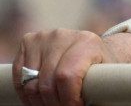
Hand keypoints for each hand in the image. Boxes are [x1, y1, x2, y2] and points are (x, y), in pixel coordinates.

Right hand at [11, 29, 130, 105]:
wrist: (92, 50)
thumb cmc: (101, 68)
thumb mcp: (107, 76)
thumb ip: (101, 88)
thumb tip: (96, 98)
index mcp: (88, 42)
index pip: (67, 76)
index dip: (68, 99)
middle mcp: (63, 35)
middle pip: (47, 81)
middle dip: (54, 102)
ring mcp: (44, 37)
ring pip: (31, 81)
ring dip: (39, 99)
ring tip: (53, 103)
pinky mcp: (28, 41)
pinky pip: (20, 75)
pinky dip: (26, 91)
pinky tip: (39, 97)